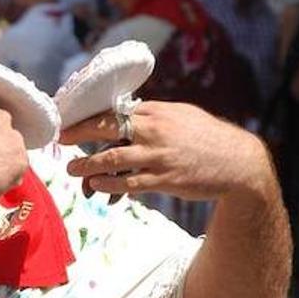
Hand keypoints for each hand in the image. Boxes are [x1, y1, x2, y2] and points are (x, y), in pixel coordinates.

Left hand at [61, 101, 272, 201]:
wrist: (238, 163)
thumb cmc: (207, 138)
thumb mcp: (181, 115)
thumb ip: (153, 116)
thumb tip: (128, 116)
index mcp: (156, 112)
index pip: (114, 111)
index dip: (88, 117)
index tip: (69, 121)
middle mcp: (154, 131)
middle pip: (106, 129)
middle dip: (79, 134)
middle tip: (61, 140)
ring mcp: (158, 156)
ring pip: (112, 160)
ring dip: (87, 166)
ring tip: (72, 170)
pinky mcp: (164, 180)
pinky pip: (128, 183)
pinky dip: (109, 185)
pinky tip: (96, 186)